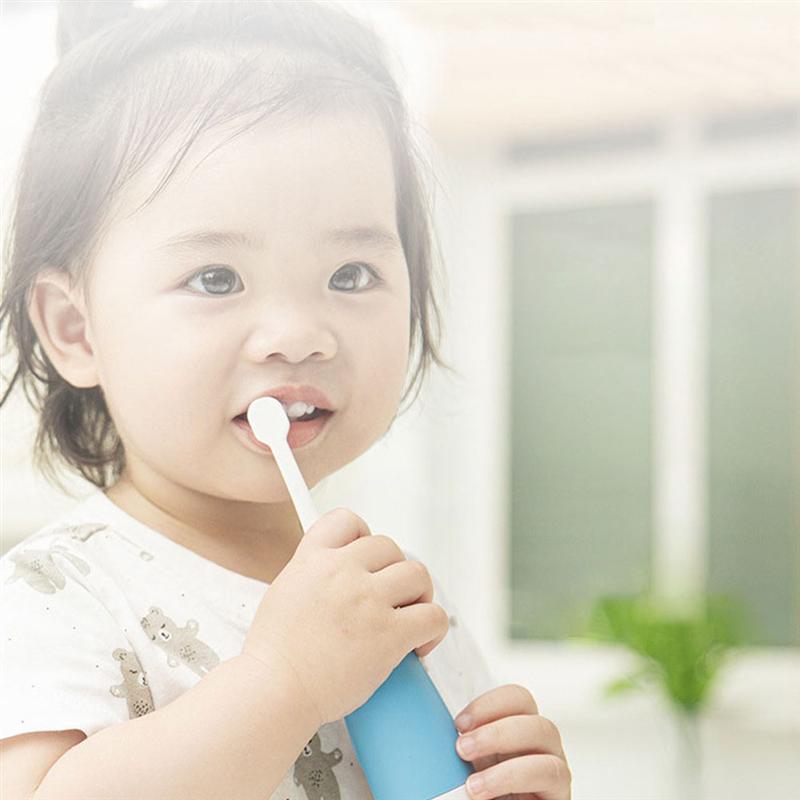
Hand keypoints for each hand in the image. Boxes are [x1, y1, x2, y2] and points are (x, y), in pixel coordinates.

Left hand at [454, 684, 570, 799]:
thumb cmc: (476, 798)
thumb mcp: (466, 769)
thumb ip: (458, 747)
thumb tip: (424, 731)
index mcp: (516, 731)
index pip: (516, 699)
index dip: (489, 704)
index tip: (458, 723)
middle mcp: (540, 746)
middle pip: (532, 714)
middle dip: (494, 728)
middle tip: (461, 748)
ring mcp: (554, 768)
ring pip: (547, 737)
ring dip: (505, 757)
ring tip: (472, 784)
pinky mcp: (559, 794)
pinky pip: (552, 773)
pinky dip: (514, 778)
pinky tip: (483, 793)